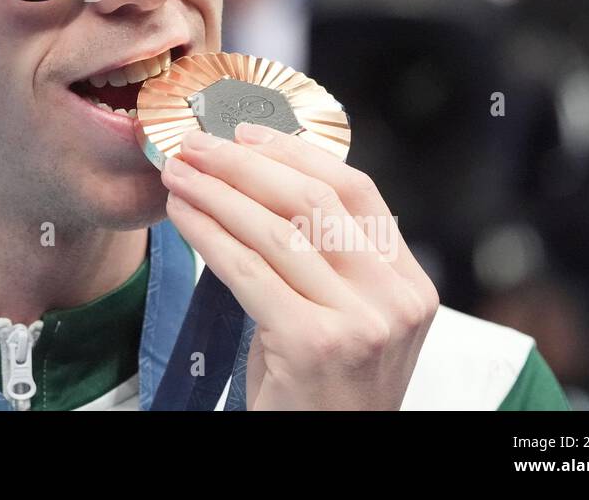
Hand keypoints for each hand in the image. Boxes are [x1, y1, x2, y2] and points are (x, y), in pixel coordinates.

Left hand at [157, 123, 438, 409]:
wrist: (330, 456)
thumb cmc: (323, 389)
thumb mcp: (346, 317)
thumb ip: (326, 259)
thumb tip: (258, 181)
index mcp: (410, 284)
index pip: (357, 192)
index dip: (298, 152)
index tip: (247, 133)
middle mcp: (395, 299)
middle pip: (314, 199)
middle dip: (246, 163)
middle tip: (197, 144)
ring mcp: (359, 322)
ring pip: (276, 229)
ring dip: (217, 192)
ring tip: (178, 175)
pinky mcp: (313, 343)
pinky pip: (247, 269)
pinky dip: (207, 233)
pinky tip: (180, 217)